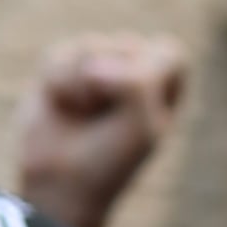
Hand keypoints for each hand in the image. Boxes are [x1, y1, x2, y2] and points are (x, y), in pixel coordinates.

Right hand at [13, 34, 189, 226]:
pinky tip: (61, 106)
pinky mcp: (61, 66)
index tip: (140, 111)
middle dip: (113, 82)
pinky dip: (58, 83)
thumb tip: (91, 65)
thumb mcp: (141, 123)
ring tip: (81, 113)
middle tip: (107, 121)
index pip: (167, 52)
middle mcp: (133, 69)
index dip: (148, 78)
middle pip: (128, 44)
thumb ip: (136, 82)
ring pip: (91, 45)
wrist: (60, 182)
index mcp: (165, 84)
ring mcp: (96, 64)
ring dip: (82, 86)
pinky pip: (59, 55)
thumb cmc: (110, 158)